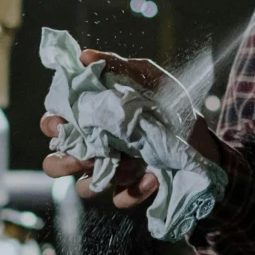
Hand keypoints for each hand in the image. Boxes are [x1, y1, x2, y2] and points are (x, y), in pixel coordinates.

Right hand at [39, 48, 221, 209]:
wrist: (203, 138)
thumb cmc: (169, 106)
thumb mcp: (148, 78)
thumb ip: (117, 65)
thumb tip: (84, 55)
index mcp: (92, 120)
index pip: (55, 125)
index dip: (52, 124)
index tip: (62, 122)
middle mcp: (95, 148)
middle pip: (56, 162)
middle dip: (64, 160)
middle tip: (85, 153)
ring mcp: (111, 172)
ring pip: (84, 187)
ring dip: (97, 178)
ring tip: (123, 164)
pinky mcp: (131, 191)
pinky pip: (120, 199)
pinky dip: (135, 190)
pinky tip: (153, 176)